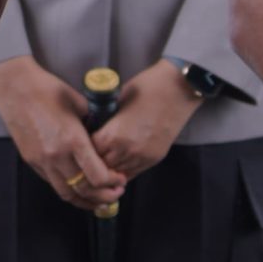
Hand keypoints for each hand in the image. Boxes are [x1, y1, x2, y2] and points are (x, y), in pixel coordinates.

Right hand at [0, 56, 123, 211]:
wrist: (15, 88)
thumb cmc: (46, 90)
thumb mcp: (79, 103)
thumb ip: (95, 123)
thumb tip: (106, 135)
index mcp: (73, 140)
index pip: (97, 175)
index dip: (113, 182)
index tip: (121, 179)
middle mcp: (57, 155)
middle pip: (84, 190)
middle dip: (104, 196)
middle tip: (115, 193)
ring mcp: (42, 161)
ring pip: (66, 193)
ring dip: (85, 200)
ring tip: (98, 199)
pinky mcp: (31, 161)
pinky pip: (53, 183)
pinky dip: (68, 189)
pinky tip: (77, 187)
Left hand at [89, 60, 202, 182]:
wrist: (178, 89)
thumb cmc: (147, 87)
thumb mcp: (118, 100)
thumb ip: (105, 117)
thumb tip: (94, 124)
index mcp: (114, 135)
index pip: (89, 152)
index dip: (85, 147)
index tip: (84, 141)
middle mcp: (127, 151)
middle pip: (102, 167)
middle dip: (95, 160)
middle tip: (92, 151)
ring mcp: (143, 157)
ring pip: (117, 173)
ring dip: (110, 167)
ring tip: (104, 158)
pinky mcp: (155, 158)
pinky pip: (133, 173)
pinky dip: (124, 169)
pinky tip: (119, 162)